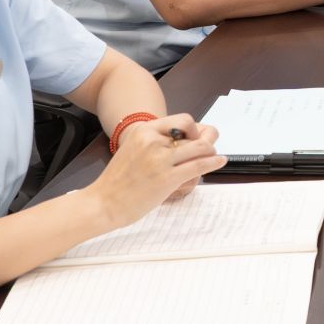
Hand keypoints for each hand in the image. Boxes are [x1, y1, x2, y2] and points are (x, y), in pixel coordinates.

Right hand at [88, 114, 223, 229]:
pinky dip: (213, 162)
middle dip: (207, 138)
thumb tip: (184, 140)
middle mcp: (153, 141)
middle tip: (210, 146)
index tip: (196, 137)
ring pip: (200, 147)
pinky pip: (199, 165)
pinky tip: (220, 161)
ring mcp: (160, 159)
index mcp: (144, 131)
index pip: (182, 120)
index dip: (194, 128)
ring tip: (214, 156)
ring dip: (211, 151)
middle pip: (193, 132)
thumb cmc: (118, 181)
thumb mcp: (133, 149)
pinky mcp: (167, 178)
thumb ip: (155, 143)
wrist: (103, 203)